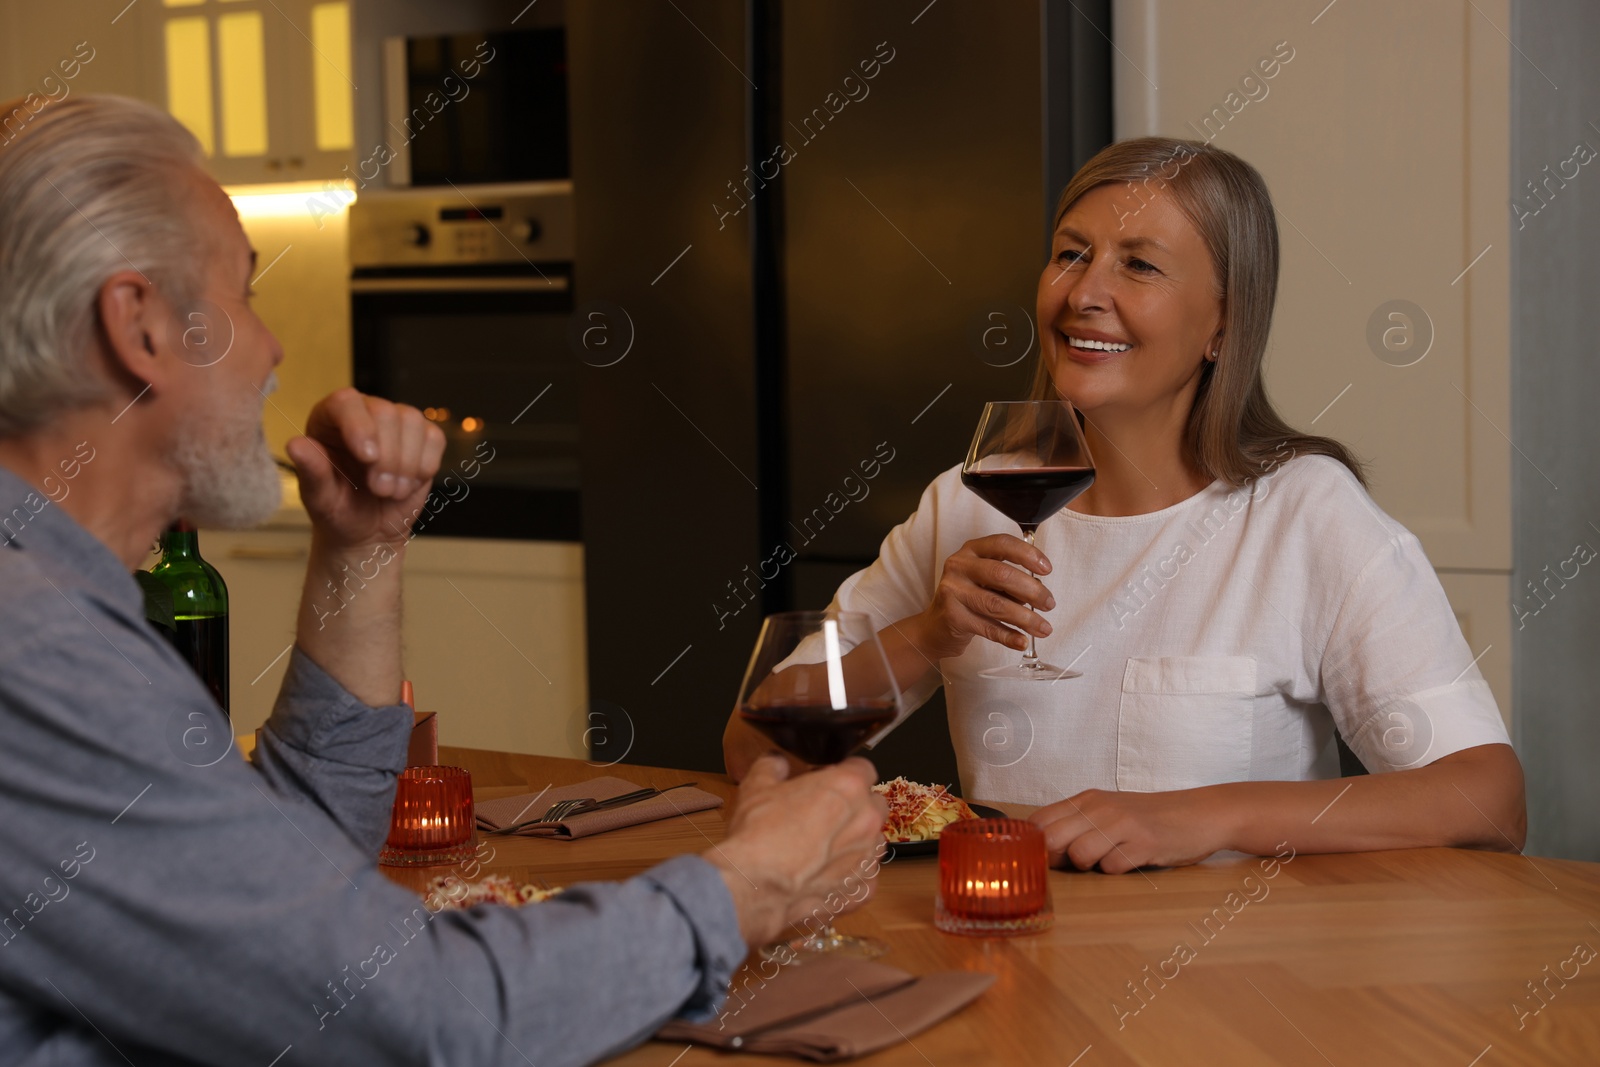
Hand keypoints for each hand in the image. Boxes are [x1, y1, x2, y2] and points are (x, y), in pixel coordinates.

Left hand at [285, 388, 445, 550]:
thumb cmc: (338, 511)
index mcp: (329, 419)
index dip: (360, 426)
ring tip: (391, 492)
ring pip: (412, 422)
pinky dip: (425, 465)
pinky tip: (408, 484)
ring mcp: (395, 424)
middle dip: (387, 457)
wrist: (368, 532)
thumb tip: (295, 445)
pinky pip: (434, 438)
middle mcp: (363, 413)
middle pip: (386, 412)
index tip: (367, 458)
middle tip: (378, 489)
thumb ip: (311, 471)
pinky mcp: (422, 438)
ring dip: (407, 464)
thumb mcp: (319, 498)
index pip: (346, 402)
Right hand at [707, 756, 888, 946]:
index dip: (846, 773)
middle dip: (857, 806)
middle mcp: (866, 820)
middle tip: (828, 814)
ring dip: (857, 842)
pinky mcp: (862, 890)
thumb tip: (776, 762)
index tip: (832, 781)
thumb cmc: (759, 836)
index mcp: (848, 787)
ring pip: (874, 843)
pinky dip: (853, 878)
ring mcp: (867, 858)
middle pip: (875, 805)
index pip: (864, 769)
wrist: (755, 885)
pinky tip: (829, 877)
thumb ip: (773, 766)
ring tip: (826, 849)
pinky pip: (867, 879)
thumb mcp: (757, 786)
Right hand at [911, 534, 1055, 660]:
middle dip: (1032, 591)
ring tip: (1043, 628)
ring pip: (997, 604)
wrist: (936, 625)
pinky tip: (1022, 641)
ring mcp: (954, 591)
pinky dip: (1009, 636)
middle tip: (1049, 604)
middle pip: (1002, 574)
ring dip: (1025, 618)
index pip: (1002, 544)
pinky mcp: (953, 616)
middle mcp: (959, 566)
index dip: (1028, 555)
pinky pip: (988, 628)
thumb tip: (1040, 590)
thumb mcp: (986, 580)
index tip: (1047, 569)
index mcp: (971, 551)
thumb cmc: (969, 598)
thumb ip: (1010, 580)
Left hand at [1029, 788, 1231, 873]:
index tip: (1044, 858)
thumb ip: (1077, 825)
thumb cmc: (1150, 818)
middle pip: (1053, 838)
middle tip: (1077, 864)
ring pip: (1079, 854)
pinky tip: (1130, 861)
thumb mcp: (1109, 812)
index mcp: (1087, 800)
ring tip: (1107, 860)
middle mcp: (1101, 808)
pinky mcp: (1145, 843)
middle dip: (1057, 860)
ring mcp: (1123, 824)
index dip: (1035, 845)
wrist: (1201, 813)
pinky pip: (1113, 866)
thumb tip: (1043, 851)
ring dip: (1089, 866)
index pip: (1039, 820)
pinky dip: (1116, 871)